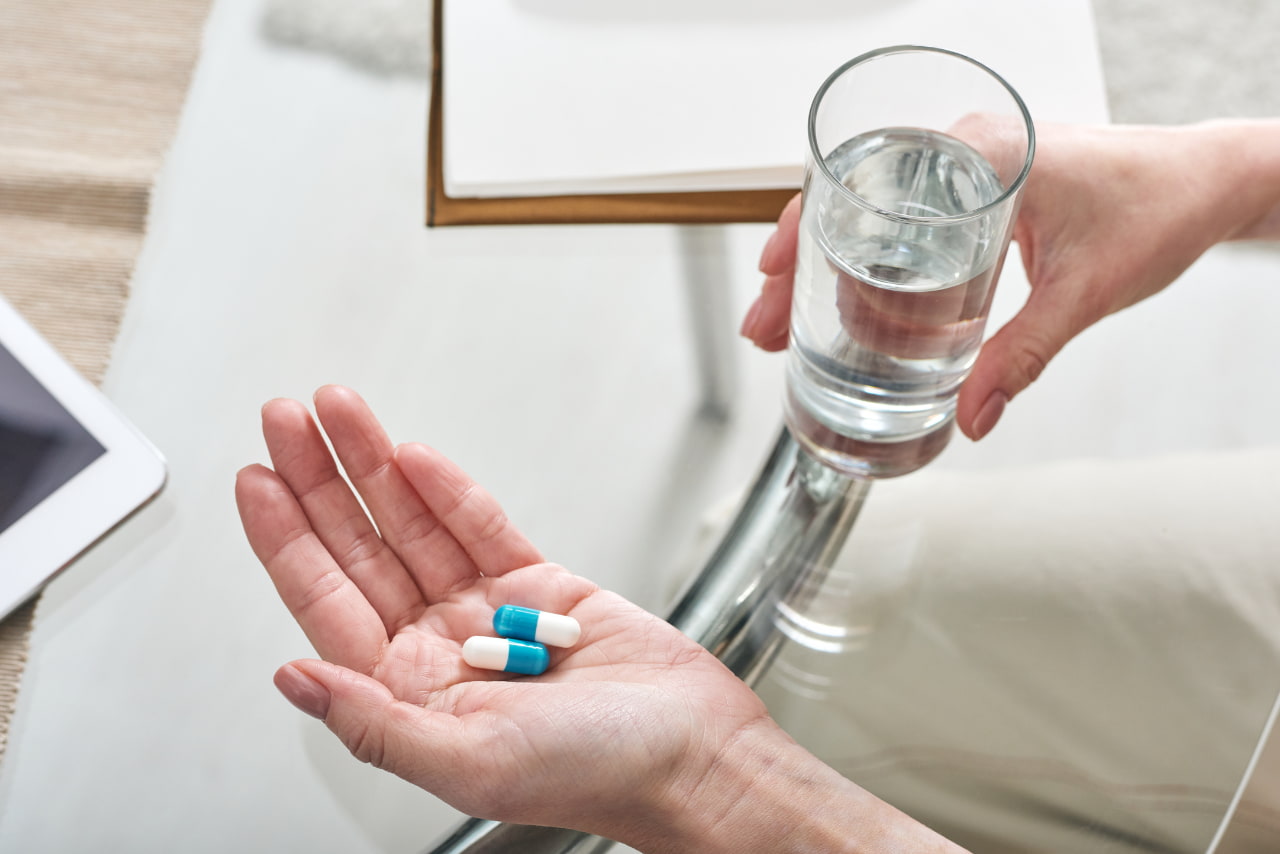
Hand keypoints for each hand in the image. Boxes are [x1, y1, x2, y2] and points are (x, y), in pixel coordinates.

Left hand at [234, 386, 771, 842]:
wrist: (694, 752)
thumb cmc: (598, 775)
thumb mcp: (471, 762)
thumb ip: (374, 721)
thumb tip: (296, 679)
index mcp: (411, 695)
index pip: (327, 602)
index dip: (286, 538)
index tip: (257, 481)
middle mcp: (440, 649)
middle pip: (360, 549)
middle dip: (320, 482)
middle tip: (286, 420)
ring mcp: (489, 612)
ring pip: (414, 526)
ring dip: (375, 467)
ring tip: (340, 412)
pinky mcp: (540, 585)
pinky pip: (480, 526)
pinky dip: (447, 490)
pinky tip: (413, 456)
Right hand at [742, 120, 1279, 440]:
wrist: (1206, 183)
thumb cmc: (1157, 208)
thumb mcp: (1082, 294)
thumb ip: (1023, 357)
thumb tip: (972, 416)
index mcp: (978, 153)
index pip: (862, 186)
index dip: (803, 234)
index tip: (771, 281)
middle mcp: (961, 150)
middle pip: (849, 204)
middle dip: (797, 267)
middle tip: (765, 326)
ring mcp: (963, 167)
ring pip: (868, 215)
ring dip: (826, 267)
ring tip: (790, 322)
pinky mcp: (974, 189)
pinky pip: (900, 221)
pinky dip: (868, 260)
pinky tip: (848, 303)